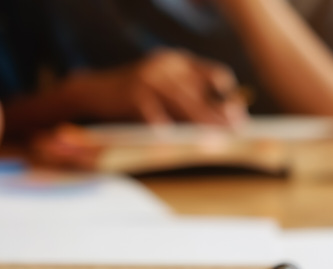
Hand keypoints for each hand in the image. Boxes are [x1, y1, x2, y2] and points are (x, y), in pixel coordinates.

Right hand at [63, 49, 246, 125]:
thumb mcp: (163, 86)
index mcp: (177, 61)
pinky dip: (163, 129)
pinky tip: (173, 141)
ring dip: (200, 125)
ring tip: (214, 141)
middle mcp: (165, 66)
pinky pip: (153, 115)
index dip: (228, 96)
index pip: (213, 75)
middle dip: (219, 115)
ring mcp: (148, 79)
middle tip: (235, 133)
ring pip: (181, 105)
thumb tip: (224, 117)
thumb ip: (189, 96)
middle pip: (200, 93)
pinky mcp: (132, 94)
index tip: (239, 115)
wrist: (93, 90)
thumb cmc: (135, 94)